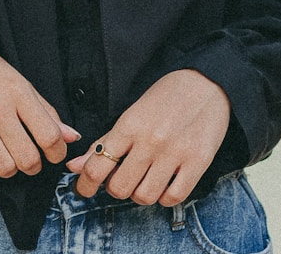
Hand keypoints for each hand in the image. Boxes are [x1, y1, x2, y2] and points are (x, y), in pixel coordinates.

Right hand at [0, 27, 79, 178]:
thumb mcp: (18, 80)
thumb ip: (45, 110)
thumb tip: (71, 137)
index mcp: (18, 91)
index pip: (50, 135)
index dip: (58, 152)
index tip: (53, 152)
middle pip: (28, 159)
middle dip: (35, 165)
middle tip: (30, 157)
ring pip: (4, 168)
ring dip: (11, 168)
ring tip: (8, 155)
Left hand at [65, 70, 229, 205]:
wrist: (206, 83)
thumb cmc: (166, 97)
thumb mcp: (132, 113)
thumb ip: (105, 141)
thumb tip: (75, 166)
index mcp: (130, 124)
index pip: (97, 166)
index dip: (85, 184)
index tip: (84, 188)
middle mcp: (150, 140)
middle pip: (119, 187)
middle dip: (114, 189)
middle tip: (120, 179)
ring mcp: (175, 152)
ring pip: (144, 197)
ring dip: (139, 194)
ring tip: (143, 180)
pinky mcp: (198, 162)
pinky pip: (173, 197)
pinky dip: (164, 197)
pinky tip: (164, 184)